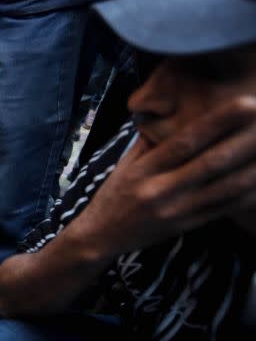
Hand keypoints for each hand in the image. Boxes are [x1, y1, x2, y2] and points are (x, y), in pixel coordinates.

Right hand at [74, 96, 255, 257]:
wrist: (100, 237)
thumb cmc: (114, 195)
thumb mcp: (125, 165)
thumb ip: (150, 142)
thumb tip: (172, 114)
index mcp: (145, 170)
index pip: (184, 142)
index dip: (217, 122)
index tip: (244, 103)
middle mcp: (161, 190)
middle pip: (211, 163)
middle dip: (245, 140)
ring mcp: (176, 211)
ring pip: (224, 188)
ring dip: (254, 169)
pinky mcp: (186, 226)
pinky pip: (223, 209)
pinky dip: (247, 194)